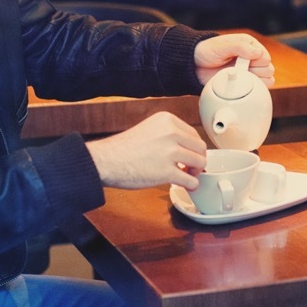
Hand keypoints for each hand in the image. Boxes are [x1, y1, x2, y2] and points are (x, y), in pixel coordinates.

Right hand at [86, 112, 207, 190]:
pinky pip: (191, 181)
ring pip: (200, 162)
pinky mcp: (166, 172)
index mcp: (167, 120)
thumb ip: (168, 134)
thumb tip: (186, 147)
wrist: (106, 161)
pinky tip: (185, 186)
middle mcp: (171, 133)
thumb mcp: (149, 129)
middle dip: (197, 160)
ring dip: (195, 172)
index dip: (193, 148)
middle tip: (189, 168)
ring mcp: (170, 152)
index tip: (189, 155)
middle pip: (200, 148)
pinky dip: (192, 185)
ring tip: (185, 176)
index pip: (194, 134)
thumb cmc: (123, 148)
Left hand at [194, 33, 274, 86]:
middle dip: (255, 71)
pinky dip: (251, 89)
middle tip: (239, 69)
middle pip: (268, 69)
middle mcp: (252, 58)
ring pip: (266, 80)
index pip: (265, 56)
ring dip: (253, 81)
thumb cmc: (207, 51)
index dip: (255, 61)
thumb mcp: (222, 46)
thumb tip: (257, 53)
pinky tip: (241, 85)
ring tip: (239, 77)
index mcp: (250, 45)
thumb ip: (240, 48)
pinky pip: (258, 89)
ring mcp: (249, 71)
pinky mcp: (244, 83)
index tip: (241, 61)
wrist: (194, 66)